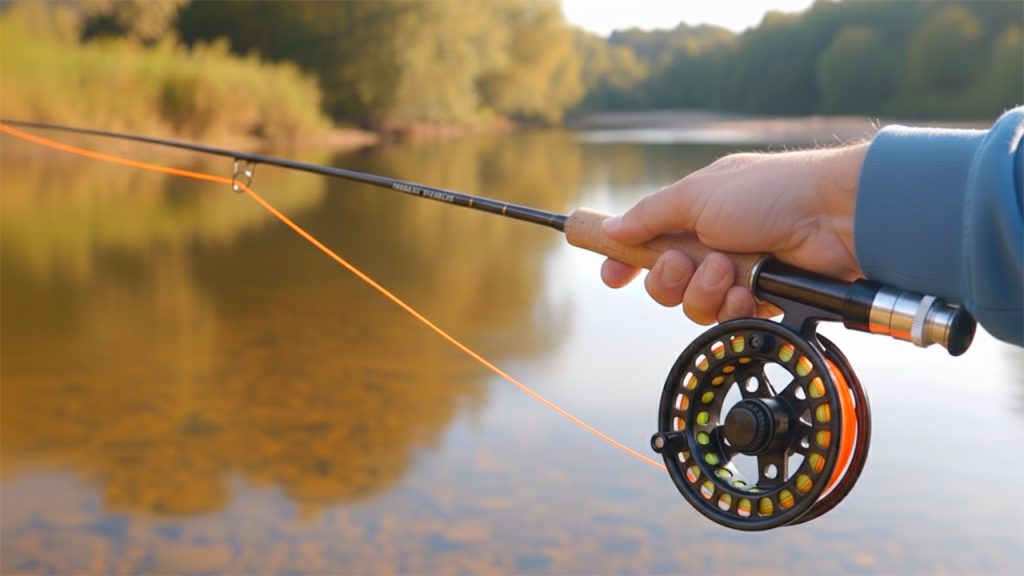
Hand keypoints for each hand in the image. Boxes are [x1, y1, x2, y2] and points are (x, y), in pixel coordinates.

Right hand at [600, 143, 869, 324]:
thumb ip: (649, 216)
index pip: (647, 241)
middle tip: (687, 263)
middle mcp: (712, 244)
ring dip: (705, 291)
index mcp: (694, 212)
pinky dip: (735, 306)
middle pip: (664, 282)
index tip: (611, 275)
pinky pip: (728, 318)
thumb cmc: (770, 192)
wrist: (834, 216)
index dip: (624, 261)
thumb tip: (612, 228)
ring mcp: (736, 273)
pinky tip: (750, 291)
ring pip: (694, 305)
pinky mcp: (761, 299)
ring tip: (729, 270)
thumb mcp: (697, 194)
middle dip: (670, 279)